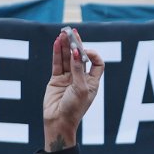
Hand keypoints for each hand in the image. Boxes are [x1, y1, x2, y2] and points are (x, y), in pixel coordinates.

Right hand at [41, 28, 103, 151]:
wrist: (59, 122)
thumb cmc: (74, 108)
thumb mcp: (80, 88)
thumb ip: (78, 70)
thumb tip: (75, 52)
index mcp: (92, 82)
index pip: (97, 63)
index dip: (93, 55)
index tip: (85, 52)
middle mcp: (81, 78)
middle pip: (79, 57)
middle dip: (76, 44)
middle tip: (72, 32)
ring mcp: (68, 78)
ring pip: (67, 58)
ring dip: (65, 46)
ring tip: (62, 33)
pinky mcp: (56, 79)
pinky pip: (57, 63)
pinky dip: (57, 53)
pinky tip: (56, 42)